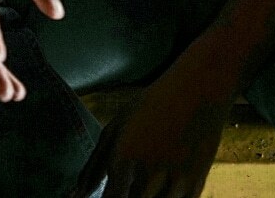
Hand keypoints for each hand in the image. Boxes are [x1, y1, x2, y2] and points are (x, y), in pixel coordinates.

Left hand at [71, 51, 234, 197]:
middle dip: (127, 196)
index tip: (112, 192)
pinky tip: (162, 185)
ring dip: (147, 197)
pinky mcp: (196, 185)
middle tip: (129, 181)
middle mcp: (148, 171)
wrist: (198, 88)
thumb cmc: (152, 106)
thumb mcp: (118, 126)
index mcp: (124, 156)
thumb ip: (94, 164)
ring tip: (145, 181)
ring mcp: (175, 181)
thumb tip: (76, 195)